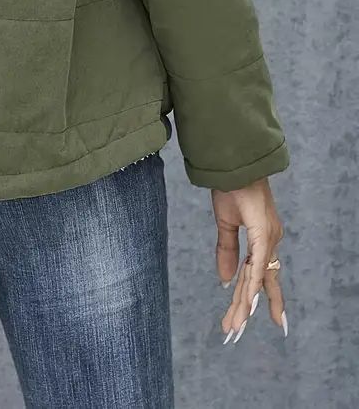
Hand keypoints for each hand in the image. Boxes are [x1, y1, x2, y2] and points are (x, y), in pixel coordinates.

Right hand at [211, 176, 287, 343]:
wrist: (233, 163)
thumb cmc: (232, 186)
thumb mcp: (225, 222)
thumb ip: (226, 250)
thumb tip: (225, 280)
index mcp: (264, 238)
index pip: (257, 274)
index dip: (254, 297)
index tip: (250, 319)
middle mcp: (270, 241)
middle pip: (259, 282)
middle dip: (248, 308)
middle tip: (237, 331)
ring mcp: (268, 237)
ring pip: (256, 277)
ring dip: (244, 302)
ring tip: (236, 325)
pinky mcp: (262, 231)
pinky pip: (257, 262)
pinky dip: (252, 282)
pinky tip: (249, 300)